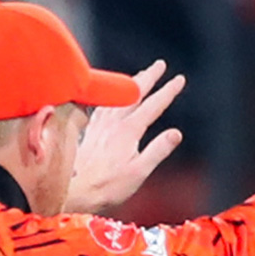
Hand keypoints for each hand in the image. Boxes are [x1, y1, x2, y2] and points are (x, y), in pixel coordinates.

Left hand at [65, 60, 185, 212]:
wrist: (75, 190)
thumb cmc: (108, 186)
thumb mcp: (140, 172)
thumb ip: (158, 150)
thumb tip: (176, 133)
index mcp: (128, 132)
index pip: (153, 106)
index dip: (168, 91)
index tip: (179, 79)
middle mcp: (113, 124)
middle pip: (134, 94)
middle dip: (149, 77)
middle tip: (160, 65)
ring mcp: (100, 126)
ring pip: (118, 97)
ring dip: (131, 83)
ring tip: (141, 75)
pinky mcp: (90, 131)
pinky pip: (103, 105)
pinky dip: (112, 96)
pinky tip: (113, 97)